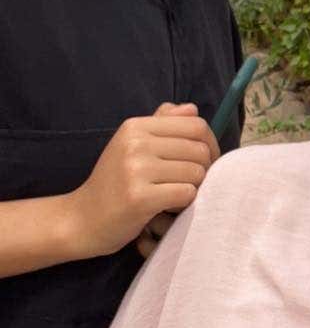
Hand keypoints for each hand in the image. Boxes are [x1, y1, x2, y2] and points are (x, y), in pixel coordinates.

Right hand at [63, 103, 218, 259]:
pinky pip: (186, 194)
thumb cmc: (114, 183)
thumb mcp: (132, 146)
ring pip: (196, 173)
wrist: (82, 219)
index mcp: (136, 127)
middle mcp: (135, 143)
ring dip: (193, 189)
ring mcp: (136, 169)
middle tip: (188, 183)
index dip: (210, 145)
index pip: (196, 125)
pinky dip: (184, 204)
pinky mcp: (140, 197)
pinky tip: (168, 207)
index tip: (204, 161)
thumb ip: (162, 125)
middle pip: (200, 150)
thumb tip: (192, 108)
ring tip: (174, 195)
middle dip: (204, 170)